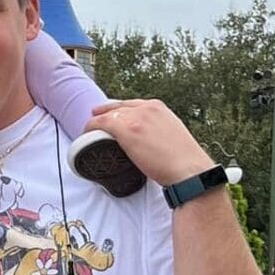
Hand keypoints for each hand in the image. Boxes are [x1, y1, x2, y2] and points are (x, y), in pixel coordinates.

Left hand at [82, 99, 212, 188]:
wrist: (188, 170)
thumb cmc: (183, 160)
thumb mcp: (172, 135)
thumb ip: (160, 132)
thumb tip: (153, 142)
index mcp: (159, 108)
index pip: (134, 104)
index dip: (120, 108)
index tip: (113, 112)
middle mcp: (147, 108)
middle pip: (119, 107)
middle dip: (106, 111)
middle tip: (96, 116)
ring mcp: (136, 118)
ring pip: (109, 114)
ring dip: (98, 121)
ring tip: (89, 128)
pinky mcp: (127, 129)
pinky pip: (102, 123)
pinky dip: (92, 127)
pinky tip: (86, 132)